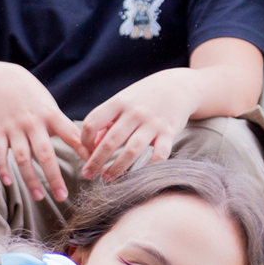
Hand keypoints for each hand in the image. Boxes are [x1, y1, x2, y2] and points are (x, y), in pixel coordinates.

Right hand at [0, 62, 85, 203]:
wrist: (2, 79)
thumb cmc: (33, 97)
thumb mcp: (51, 107)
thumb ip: (66, 127)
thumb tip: (92, 145)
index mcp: (51, 116)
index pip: (71, 136)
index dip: (84, 152)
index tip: (93, 170)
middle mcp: (33, 123)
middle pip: (45, 154)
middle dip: (54, 177)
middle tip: (63, 197)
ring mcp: (14, 128)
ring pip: (22, 158)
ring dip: (30, 179)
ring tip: (39, 197)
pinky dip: (2, 168)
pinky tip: (8, 182)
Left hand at [81, 69, 202, 180]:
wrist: (178, 86)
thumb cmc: (143, 97)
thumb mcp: (122, 102)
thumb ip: (106, 121)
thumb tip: (93, 146)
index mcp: (119, 102)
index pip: (93, 123)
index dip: (85, 140)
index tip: (85, 150)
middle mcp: (135, 112)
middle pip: (110, 142)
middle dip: (95, 162)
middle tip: (88, 175)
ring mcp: (153, 123)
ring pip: (131, 151)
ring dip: (117, 169)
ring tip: (108, 179)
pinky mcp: (169, 133)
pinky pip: (158, 155)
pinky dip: (148, 168)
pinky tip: (137, 176)